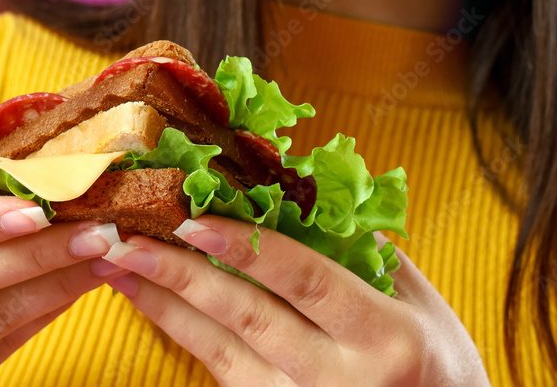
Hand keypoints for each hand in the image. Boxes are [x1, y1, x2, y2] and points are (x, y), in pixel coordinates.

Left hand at [101, 216, 489, 385]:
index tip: (193, 217)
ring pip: (220, 350)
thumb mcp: (422, 304)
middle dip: (180, 275)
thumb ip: (367, 250)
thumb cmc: (440, 368)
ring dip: (163, 303)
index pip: (304, 281)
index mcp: (384, 338)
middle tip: (126, 236)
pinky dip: (181, 331)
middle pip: (247, 318)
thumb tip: (301, 189)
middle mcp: (340, 380)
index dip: (248, 248)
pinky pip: (219, 371)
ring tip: (116, 263)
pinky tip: (148, 300)